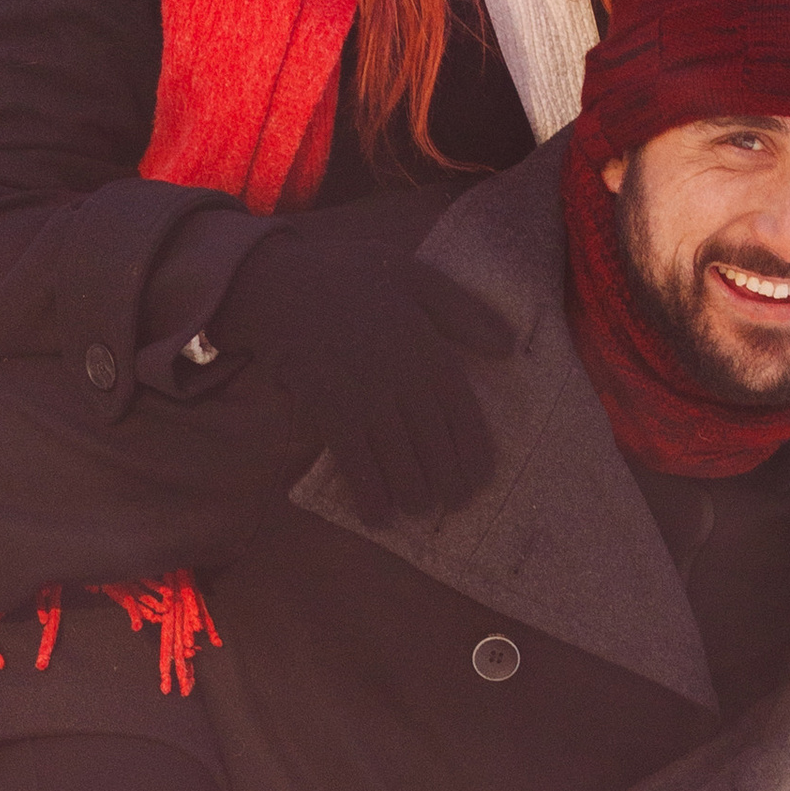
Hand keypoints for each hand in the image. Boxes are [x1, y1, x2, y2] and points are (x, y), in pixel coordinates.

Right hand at [215, 221, 510, 522]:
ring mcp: (363, 397)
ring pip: (399, 460)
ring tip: (421, 509)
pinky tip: (378, 515)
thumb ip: (462, 311)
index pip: (462, 413)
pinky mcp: (327, 409)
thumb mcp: (414, 275)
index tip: (481, 478)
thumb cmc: (349, 275)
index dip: (474, 453)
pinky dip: (368, 492)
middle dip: (448, 482)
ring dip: (414, 493)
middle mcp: (400, 378)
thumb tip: (510, 345)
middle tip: (455, 503)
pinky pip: (354, 461)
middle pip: (434, 445)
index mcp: (426, 348)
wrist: (279, 281)